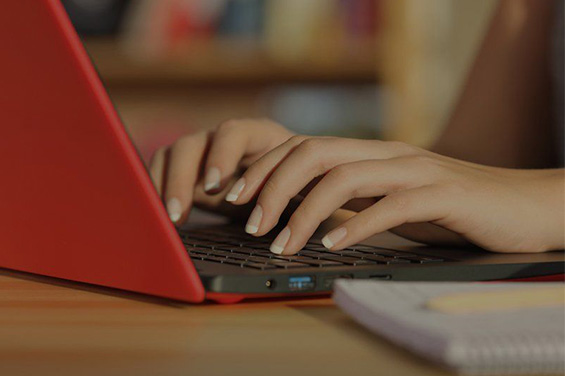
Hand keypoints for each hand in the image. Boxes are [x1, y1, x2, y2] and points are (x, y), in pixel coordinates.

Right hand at [149, 119, 293, 223]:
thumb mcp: (301, 190)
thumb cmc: (302, 188)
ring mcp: (203, 153)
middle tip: (180, 210)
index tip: (214, 187)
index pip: (235, 133)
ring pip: (172, 157)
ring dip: (165, 187)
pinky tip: (158, 216)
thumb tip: (278, 215)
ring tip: (169, 219)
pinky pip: (162, 173)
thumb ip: (292, 197)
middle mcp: (225, 140)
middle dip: (183, 177)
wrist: (288, 191)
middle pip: (194, 144)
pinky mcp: (188, 171)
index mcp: (259, 135)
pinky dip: (157, 193)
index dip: (221, 156)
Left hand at [225, 136, 564, 254]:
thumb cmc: (448, 208)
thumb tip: (305, 211)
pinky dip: (356, 225)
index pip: (304, 147)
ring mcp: (416, 170)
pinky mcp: (444, 194)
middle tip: (249, 224)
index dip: (264, 170)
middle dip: (272, 187)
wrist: (519, 205)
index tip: (234, 198)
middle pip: (314, 154)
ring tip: (281, 244)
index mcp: (371, 153)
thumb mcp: (389, 199)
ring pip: (344, 178)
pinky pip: (391, 205)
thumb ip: (353, 199)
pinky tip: (333, 245)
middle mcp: (388, 153)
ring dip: (304, 212)